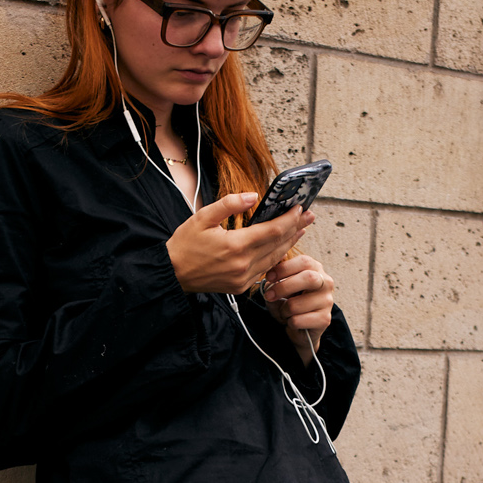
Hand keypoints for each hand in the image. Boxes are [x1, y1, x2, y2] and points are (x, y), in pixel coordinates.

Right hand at [166, 194, 314, 296]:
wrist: (173, 273)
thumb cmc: (185, 245)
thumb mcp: (203, 217)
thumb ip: (229, 204)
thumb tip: (253, 196)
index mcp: (235, 246)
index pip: (272, 231)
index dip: (289, 219)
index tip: (300, 208)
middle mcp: (243, 264)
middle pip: (279, 245)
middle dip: (296, 228)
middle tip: (309, 216)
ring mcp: (243, 278)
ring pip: (275, 259)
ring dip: (289, 243)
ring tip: (301, 229)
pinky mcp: (240, 286)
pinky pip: (264, 270)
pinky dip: (275, 256)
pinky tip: (281, 247)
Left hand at [260, 251, 334, 363]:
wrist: (301, 328)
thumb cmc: (290, 302)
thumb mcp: (280, 286)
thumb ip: (276, 277)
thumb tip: (270, 272)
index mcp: (316, 269)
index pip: (304, 261)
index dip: (284, 268)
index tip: (269, 277)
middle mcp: (326, 283)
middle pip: (308, 278)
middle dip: (283, 287)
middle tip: (269, 295)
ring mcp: (327, 301)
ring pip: (296, 304)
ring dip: (283, 310)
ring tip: (284, 312)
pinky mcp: (324, 319)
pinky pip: (297, 320)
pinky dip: (289, 322)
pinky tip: (293, 322)